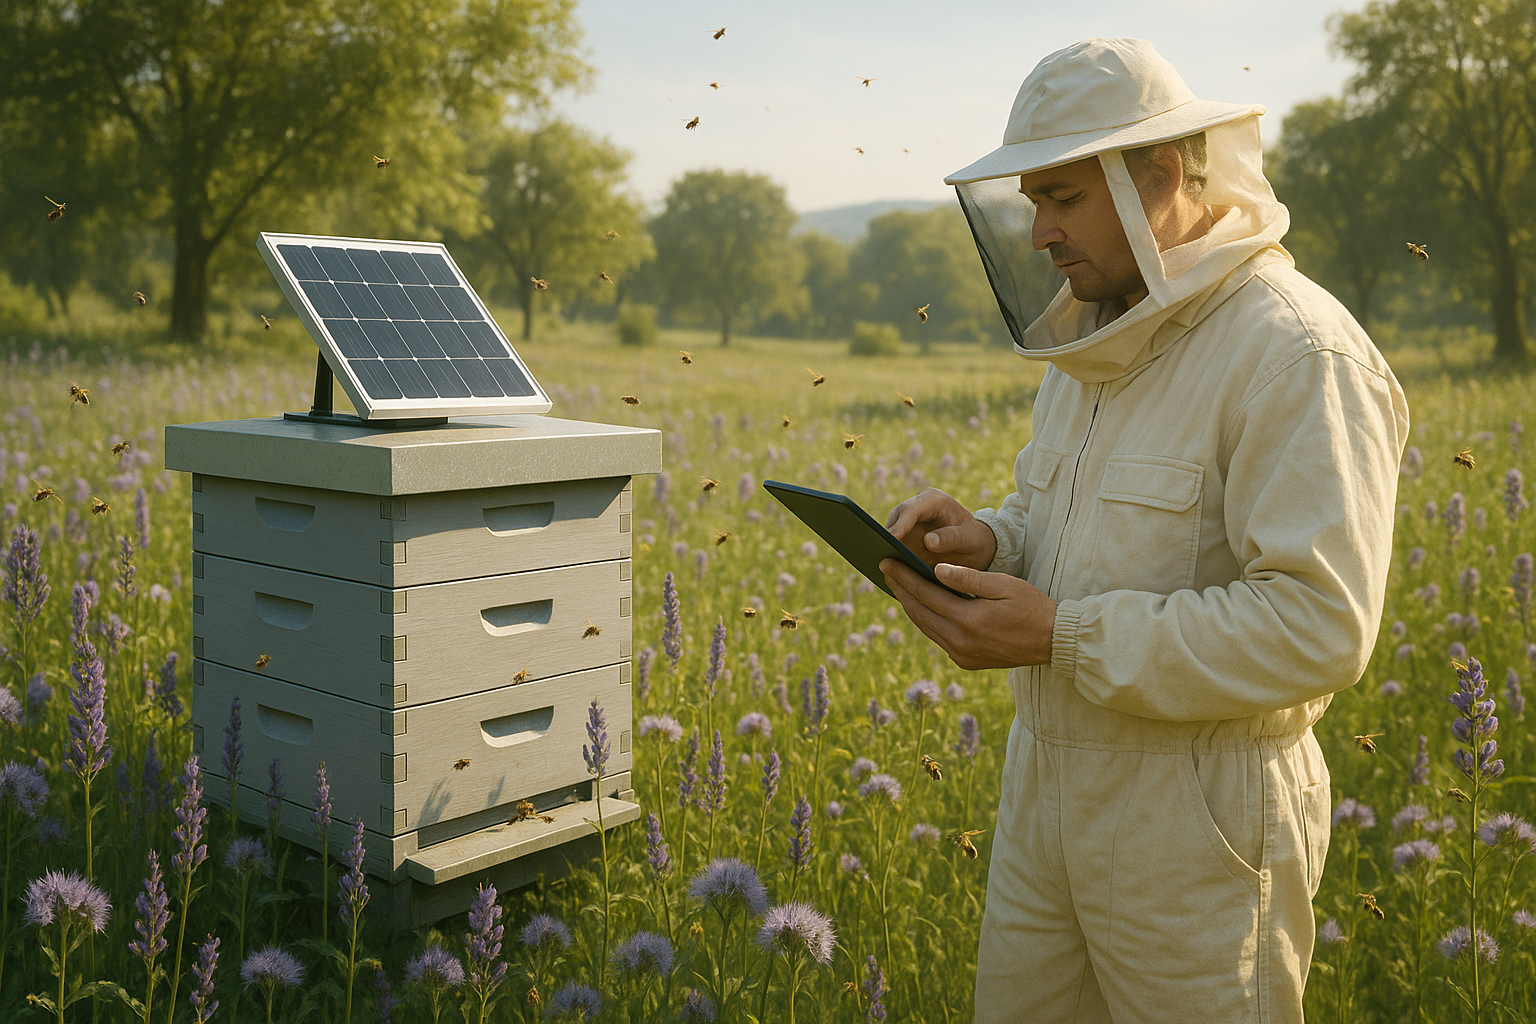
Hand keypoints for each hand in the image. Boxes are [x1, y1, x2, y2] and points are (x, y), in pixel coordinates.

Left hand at [879, 558, 1055, 669]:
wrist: (1053, 642)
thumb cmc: (1032, 607)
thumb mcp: (1005, 586)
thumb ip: (969, 579)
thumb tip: (936, 569)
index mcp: (968, 621)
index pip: (925, 594)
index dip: (903, 577)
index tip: (886, 561)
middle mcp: (960, 642)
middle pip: (918, 613)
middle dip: (900, 590)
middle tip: (886, 571)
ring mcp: (962, 655)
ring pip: (926, 627)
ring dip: (911, 606)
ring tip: (899, 586)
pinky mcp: (966, 662)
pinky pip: (938, 638)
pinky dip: (927, 620)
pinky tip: (923, 606)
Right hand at [884, 488, 996, 572]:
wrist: (973, 547)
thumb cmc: (974, 539)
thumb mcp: (970, 539)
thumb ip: (953, 537)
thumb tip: (928, 541)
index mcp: (933, 501)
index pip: (912, 509)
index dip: (901, 523)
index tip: (892, 537)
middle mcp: (916, 509)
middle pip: (895, 520)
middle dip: (886, 536)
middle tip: (879, 552)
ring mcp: (907, 525)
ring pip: (888, 534)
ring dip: (884, 548)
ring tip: (879, 565)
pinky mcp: (903, 540)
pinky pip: (891, 548)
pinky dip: (889, 559)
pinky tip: (886, 573)